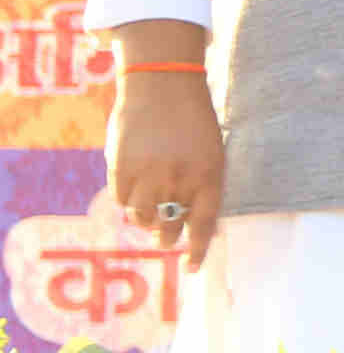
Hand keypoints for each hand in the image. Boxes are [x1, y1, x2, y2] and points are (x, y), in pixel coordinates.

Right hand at [108, 70, 222, 271]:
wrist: (164, 85)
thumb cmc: (193, 121)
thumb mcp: (212, 152)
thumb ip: (203, 185)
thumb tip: (193, 222)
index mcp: (210, 175)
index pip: (203, 225)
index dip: (196, 250)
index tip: (191, 267)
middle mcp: (180, 178)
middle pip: (170, 225)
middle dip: (168, 238)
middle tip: (165, 239)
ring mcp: (149, 172)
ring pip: (142, 217)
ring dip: (145, 222)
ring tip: (148, 216)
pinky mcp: (122, 165)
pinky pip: (122, 200)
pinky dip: (127, 203)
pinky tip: (133, 195)